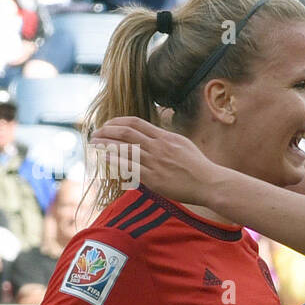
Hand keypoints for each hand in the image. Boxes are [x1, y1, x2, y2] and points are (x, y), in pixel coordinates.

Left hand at [91, 116, 215, 204]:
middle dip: (106, 132)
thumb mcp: (183, 144)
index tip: (108, 125)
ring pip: (123, 149)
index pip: (135, 123)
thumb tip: (152, 134)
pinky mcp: (153, 179)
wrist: (210, 183)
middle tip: (95, 134)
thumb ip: (165, 139)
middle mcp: (158, 147)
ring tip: (94, 145)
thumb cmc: (199, 166)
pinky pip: (128, 167)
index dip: (117, 122)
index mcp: (165, 137)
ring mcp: (155, 162)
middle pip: (125, 133)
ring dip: (105, 145)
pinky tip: (104, 159)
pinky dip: (114, 161)